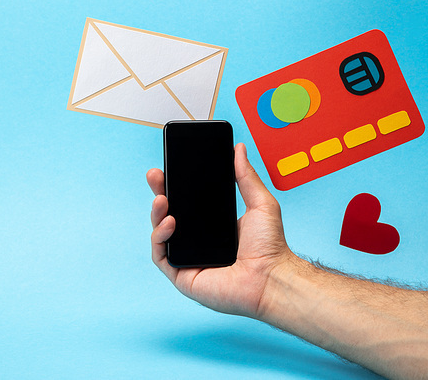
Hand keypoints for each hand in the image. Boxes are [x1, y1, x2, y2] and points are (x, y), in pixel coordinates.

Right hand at [147, 142, 292, 318]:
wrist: (271, 277)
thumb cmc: (271, 246)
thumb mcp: (260, 202)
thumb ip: (247, 175)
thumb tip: (239, 148)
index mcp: (213, 223)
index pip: (188, 200)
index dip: (176, 184)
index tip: (170, 165)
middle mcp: (198, 239)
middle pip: (169, 213)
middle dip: (159, 192)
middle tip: (156, 175)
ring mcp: (189, 257)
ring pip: (161, 232)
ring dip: (156, 213)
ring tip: (162, 198)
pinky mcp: (182, 275)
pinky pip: (161, 255)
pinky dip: (160, 237)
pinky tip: (170, 223)